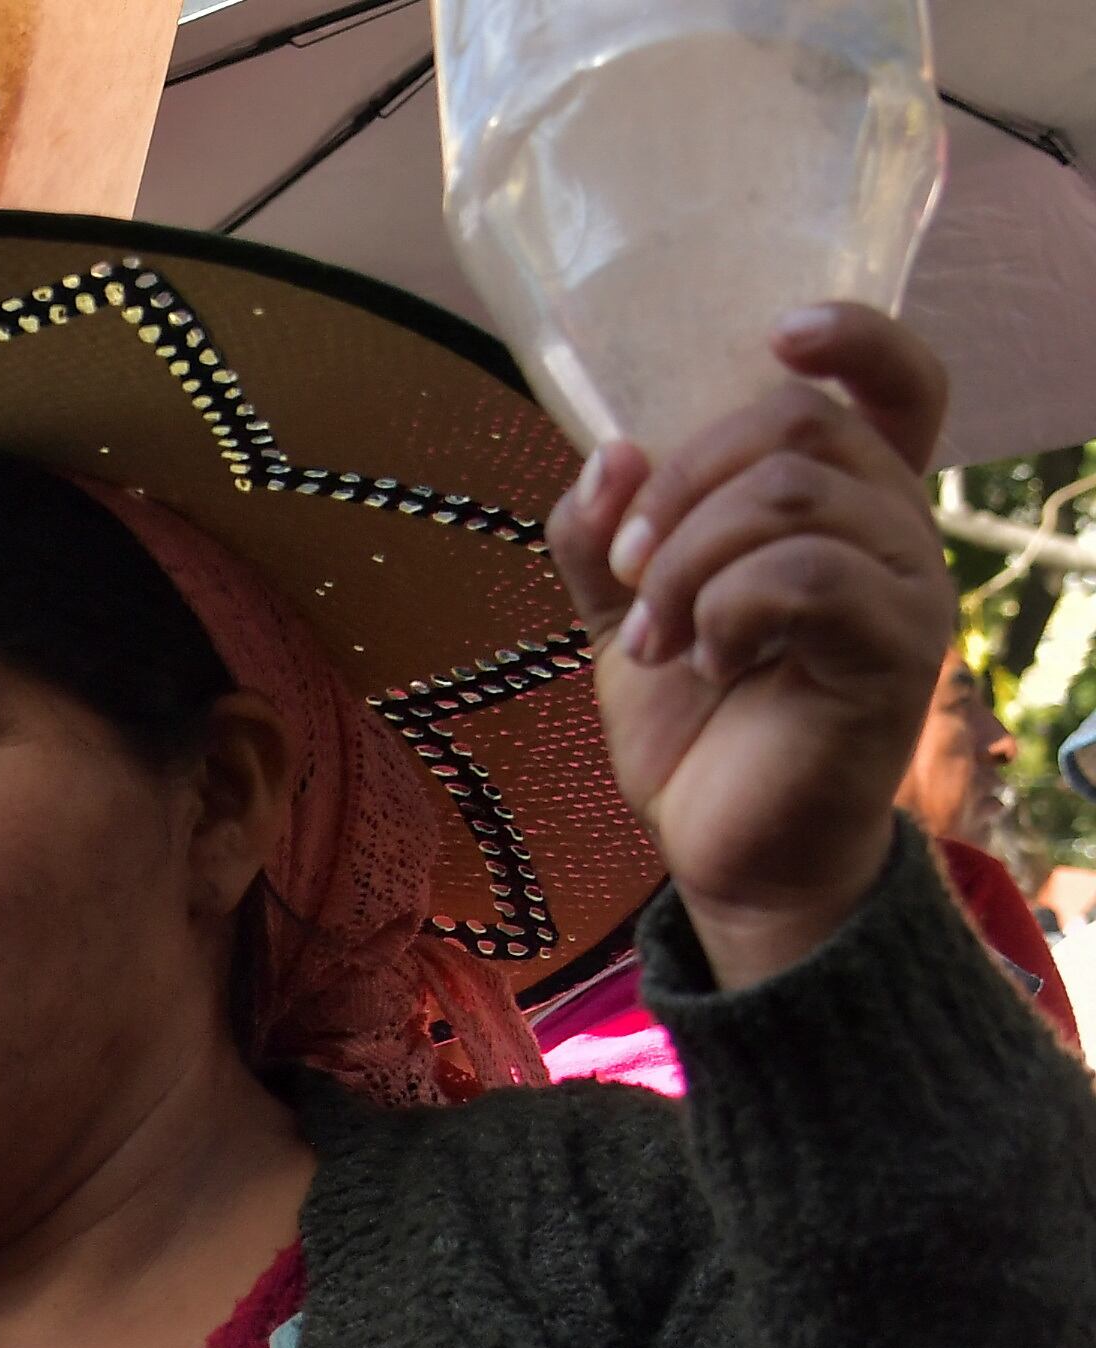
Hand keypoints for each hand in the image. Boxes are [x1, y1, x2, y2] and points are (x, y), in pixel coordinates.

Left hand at [548, 303, 956, 988]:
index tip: (777, 334)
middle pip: (798, 422)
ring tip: (658, 641)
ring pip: (786, 496)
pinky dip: (724, 611)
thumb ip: (607, 532)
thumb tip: (608, 450)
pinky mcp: (893, 650)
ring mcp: (905, 587)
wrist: (729, 848)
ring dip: (686, 563)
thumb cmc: (698, 724)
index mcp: (844, 504)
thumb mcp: (626, 610)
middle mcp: (895, 529)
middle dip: (680, 487)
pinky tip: (709, 664)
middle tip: (630, 574)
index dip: (853, 337)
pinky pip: (803, 575)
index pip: (897, 382)